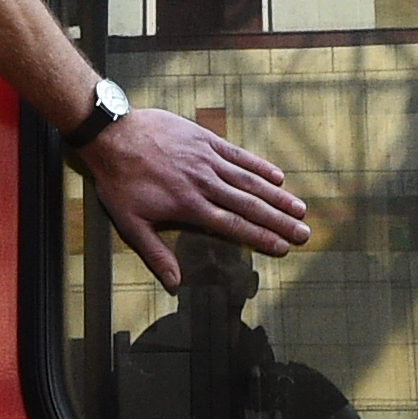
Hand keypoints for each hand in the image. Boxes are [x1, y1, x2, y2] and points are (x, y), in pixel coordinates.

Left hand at [80, 106, 311, 287]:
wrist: (113, 135)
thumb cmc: (119, 182)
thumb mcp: (130, 224)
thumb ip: (156, 254)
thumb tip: (174, 283)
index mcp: (189, 206)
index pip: (234, 225)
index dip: (260, 238)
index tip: (283, 247)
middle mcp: (205, 183)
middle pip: (250, 205)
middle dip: (279, 221)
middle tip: (304, 233)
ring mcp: (207, 159)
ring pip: (249, 181)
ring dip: (277, 196)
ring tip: (299, 209)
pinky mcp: (205, 140)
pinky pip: (239, 155)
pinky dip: (259, 165)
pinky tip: (277, 176)